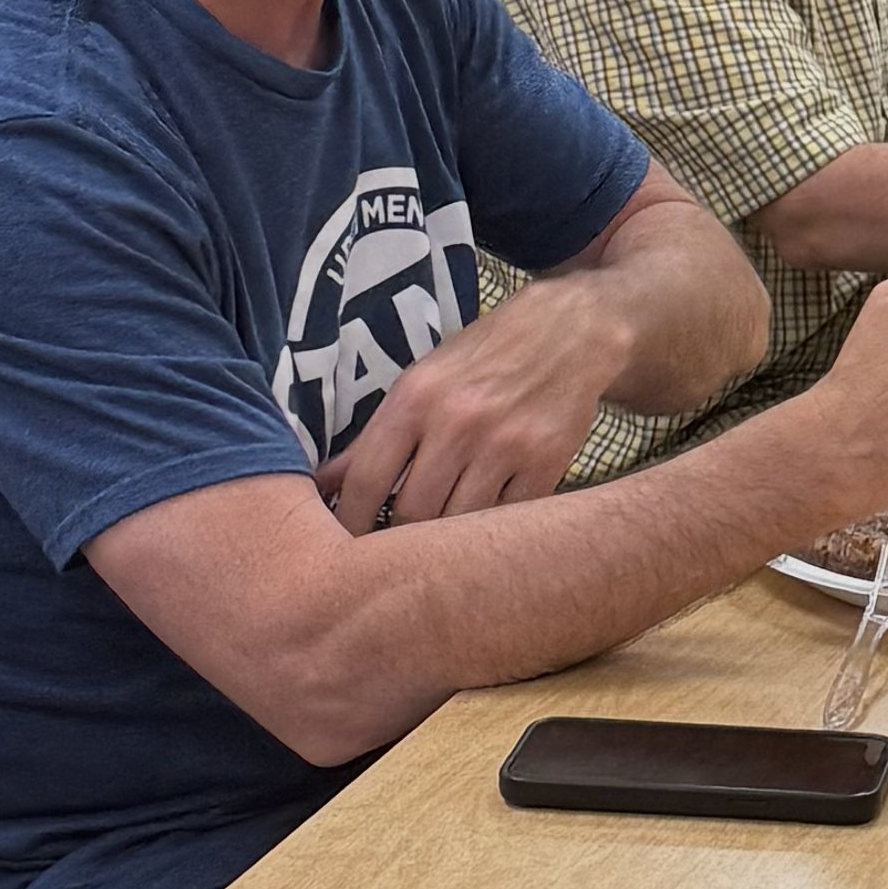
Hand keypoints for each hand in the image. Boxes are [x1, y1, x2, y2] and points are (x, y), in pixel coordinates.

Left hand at [320, 284, 630, 530]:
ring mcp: (507, 444)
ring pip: (458, 525)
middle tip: (390, 556)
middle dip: (395, 540)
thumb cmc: (481, 359)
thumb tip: (318, 486)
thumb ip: (372, 438)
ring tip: (435, 546)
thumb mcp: (420, 382)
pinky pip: (506, 520)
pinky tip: (484, 526)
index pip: (366, 480)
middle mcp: (459, 420)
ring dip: (443, 541)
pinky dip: (490, 530)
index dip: (347, 522)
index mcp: (416, 397)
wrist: (569, 331)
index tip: (341, 547)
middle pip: (410, 513)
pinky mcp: (548, 462)